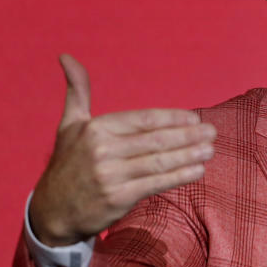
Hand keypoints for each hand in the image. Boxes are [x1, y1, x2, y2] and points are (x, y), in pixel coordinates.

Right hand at [29, 55, 216, 246]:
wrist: (54, 210)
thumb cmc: (69, 162)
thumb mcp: (70, 125)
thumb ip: (77, 91)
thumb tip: (66, 56)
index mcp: (96, 129)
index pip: (143, 119)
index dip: (172, 118)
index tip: (194, 118)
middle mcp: (102, 151)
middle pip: (155, 140)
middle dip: (188, 136)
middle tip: (212, 132)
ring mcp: (110, 176)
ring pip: (159, 162)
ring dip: (189, 155)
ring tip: (210, 149)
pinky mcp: (118, 198)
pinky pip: (156, 184)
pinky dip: (180, 177)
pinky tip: (198, 171)